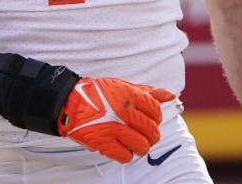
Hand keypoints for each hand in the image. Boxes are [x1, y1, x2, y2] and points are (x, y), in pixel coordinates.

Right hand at [56, 76, 175, 163]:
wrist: (70, 103)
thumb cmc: (98, 93)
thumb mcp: (124, 86)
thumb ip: (148, 91)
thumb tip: (171, 96)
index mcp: (130, 95)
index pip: (155, 111)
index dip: (157, 118)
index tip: (152, 120)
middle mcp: (124, 112)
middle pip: (151, 130)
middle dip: (152, 136)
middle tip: (147, 136)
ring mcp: (114, 128)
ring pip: (141, 146)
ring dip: (142, 147)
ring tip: (137, 144)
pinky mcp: (104, 142)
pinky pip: (125, 156)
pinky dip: (127, 155)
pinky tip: (123, 148)